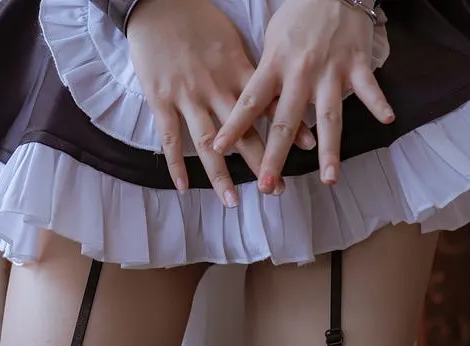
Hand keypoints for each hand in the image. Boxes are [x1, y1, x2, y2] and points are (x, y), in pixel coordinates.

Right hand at [127, 0, 314, 204]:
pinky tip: (184, 187)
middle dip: (261, 162)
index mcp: (237, 71)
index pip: (268, 105)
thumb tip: (271, 86)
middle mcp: (215, 88)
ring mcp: (187, 96)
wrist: (158, 3)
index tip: (310, 148)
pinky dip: (176, 164)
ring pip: (208, 143)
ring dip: (222, 175)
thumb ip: (247, 67)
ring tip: (234, 201)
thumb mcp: (231, 39)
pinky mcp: (161, 99)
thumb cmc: (196, 18)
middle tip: (277, 189)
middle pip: (243, 133)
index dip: (289, 127)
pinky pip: (170, 138)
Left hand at [213, 0, 394, 192]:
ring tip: (328, 178)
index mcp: (274, 66)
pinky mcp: (358, 64)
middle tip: (267, 186)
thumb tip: (251, 112)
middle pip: (285, 122)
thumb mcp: (272, 42)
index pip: (249, 101)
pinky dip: (378, 103)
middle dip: (275, 157)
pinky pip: (369, 88)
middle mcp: (300, 73)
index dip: (233, 126)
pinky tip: (387, 120)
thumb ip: (265, 77)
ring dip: (329, 150)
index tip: (218, 149)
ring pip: (329, 117)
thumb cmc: (298, 16)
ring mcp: (331, 71)